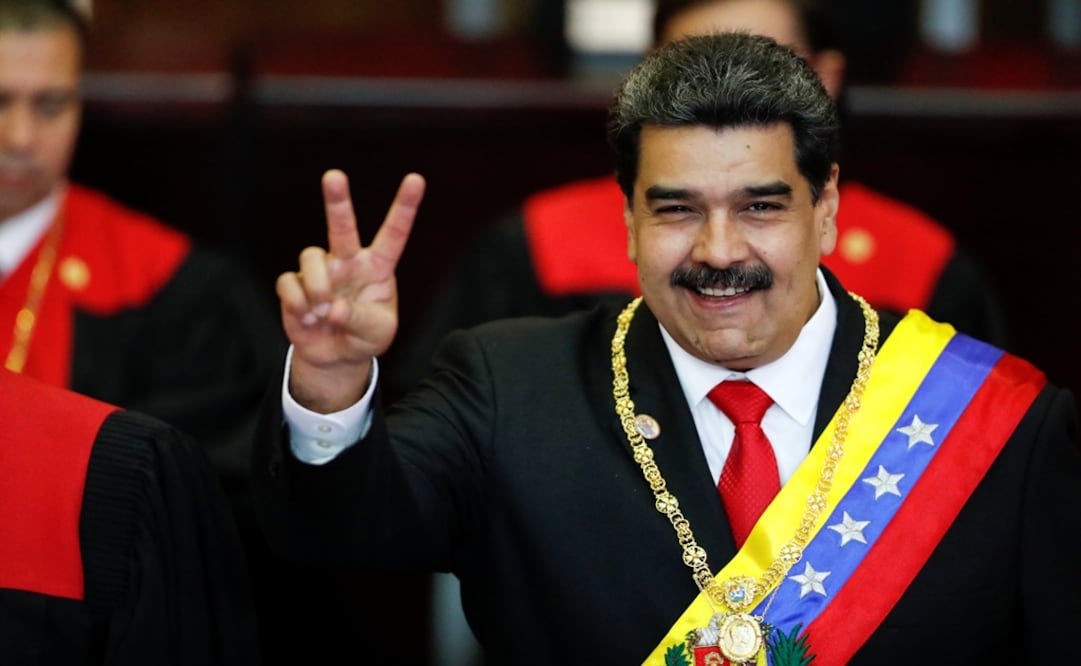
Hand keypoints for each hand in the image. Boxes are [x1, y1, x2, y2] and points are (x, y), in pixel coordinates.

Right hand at [277, 169, 425, 411]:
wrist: (335, 357)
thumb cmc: (365, 338)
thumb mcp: (377, 333)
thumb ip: (361, 319)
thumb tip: (334, 309)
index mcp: (377, 267)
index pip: (393, 234)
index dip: (404, 208)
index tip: (415, 179)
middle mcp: (348, 262)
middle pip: (342, 226)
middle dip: (338, 201)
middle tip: (334, 175)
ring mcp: (320, 271)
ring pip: (311, 257)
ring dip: (317, 287)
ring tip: (323, 312)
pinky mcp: (295, 285)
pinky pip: (290, 283)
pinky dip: (298, 304)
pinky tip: (308, 319)